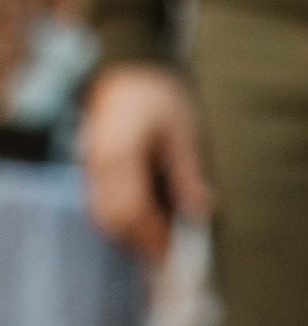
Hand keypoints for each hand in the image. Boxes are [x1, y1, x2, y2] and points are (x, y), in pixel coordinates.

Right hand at [80, 63, 211, 261]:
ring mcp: (89, 164)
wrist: (127, 68)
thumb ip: (187, 170)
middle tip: (171, 258)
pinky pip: (99, 203)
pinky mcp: (90, 166)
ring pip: (102, 215)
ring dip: (130, 235)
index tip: (176, 252)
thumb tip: (200, 210)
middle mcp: (98, 161)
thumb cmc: (157, 94)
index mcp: (120, 151)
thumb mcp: (182, 127)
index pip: (133, 207)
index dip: (154, 236)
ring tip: (161, 245)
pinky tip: (146, 225)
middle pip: (113, 218)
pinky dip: (121, 220)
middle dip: (141, 242)